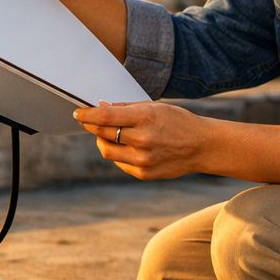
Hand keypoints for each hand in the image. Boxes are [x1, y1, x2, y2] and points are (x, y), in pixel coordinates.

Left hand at [73, 101, 209, 179]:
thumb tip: (100, 107)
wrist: (201, 146)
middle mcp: (142, 139)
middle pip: (102, 133)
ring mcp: (142, 159)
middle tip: (87, 121)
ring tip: (106, 134)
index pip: (105, 117)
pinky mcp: (144, 173)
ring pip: (106, 150)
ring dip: (101, 140)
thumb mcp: (154, 107)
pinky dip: (117, 152)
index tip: (78, 113)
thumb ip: (125, 108)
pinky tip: (125, 145)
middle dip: (91, 126)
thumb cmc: (177, 121)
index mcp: (145, 117)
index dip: (87, 115)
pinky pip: (119, 162)